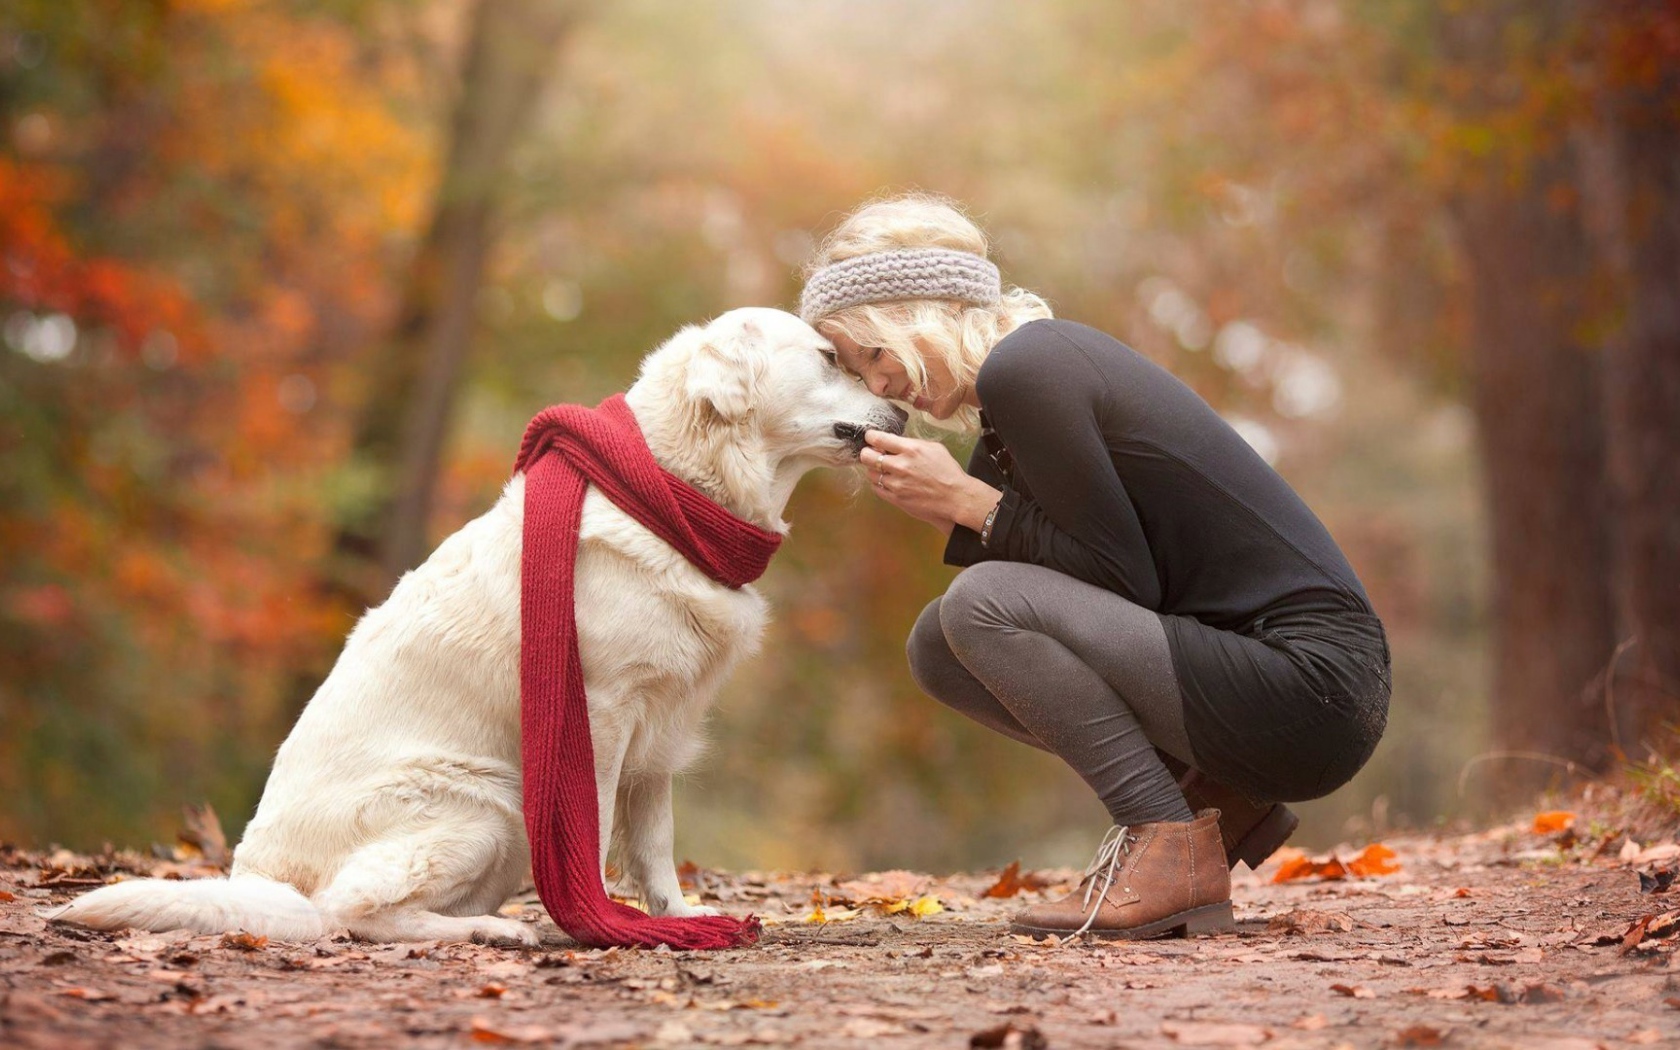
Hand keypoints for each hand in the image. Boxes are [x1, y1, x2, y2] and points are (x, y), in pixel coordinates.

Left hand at [861, 430, 999, 534]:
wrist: (956, 498)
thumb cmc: (948, 472)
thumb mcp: (934, 448)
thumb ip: (912, 443)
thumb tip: (895, 442)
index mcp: (911, 449)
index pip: (879, 439)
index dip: (871, 437)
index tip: (870, 438)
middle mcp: (901, 466)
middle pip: (867, 457)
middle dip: (867, 453)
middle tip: (872, 454)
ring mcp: (897, 484)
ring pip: (871, 473)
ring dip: (874, 470)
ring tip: (884, 469)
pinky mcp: (896, 498)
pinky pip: (876, 488)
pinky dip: (879, 483)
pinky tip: (888, 481)